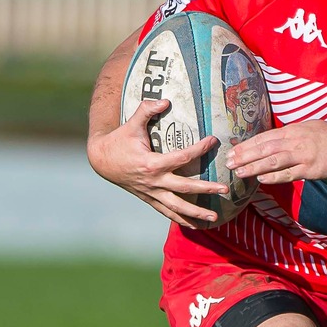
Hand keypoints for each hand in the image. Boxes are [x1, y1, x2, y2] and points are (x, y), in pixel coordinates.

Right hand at [87, 99, 225, 225]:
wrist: (101, 160)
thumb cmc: (119, 140)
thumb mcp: (131, 123)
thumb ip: (147, 110)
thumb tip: (165, 100)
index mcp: (152, 163)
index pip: (182, 157)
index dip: (199, 149)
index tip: (213, 141)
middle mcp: (154, 181)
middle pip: (185, 187)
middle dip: (206, 189)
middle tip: (225, 189)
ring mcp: (151, 193)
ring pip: (177, 207)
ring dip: (197, 213)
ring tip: (215, 218)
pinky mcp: (149, 199)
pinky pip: (167, 212)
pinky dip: (181, 219)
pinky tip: (196, 225)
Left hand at [227, 121, 326, 184]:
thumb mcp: (310, 127)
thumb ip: (293, 133)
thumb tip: (276, 139)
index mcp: (293, 130)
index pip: (264, 137)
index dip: (246, 144)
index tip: (232, 150)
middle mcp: (295, 141)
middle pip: (264, 148)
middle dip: (243, 155)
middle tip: (228, 162)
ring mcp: (302, 155)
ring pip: (272, 161)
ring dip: (253, 167)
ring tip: (238, 172)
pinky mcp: (310, 169)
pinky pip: (288, 174)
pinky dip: (273, 176)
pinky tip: (261, 179)